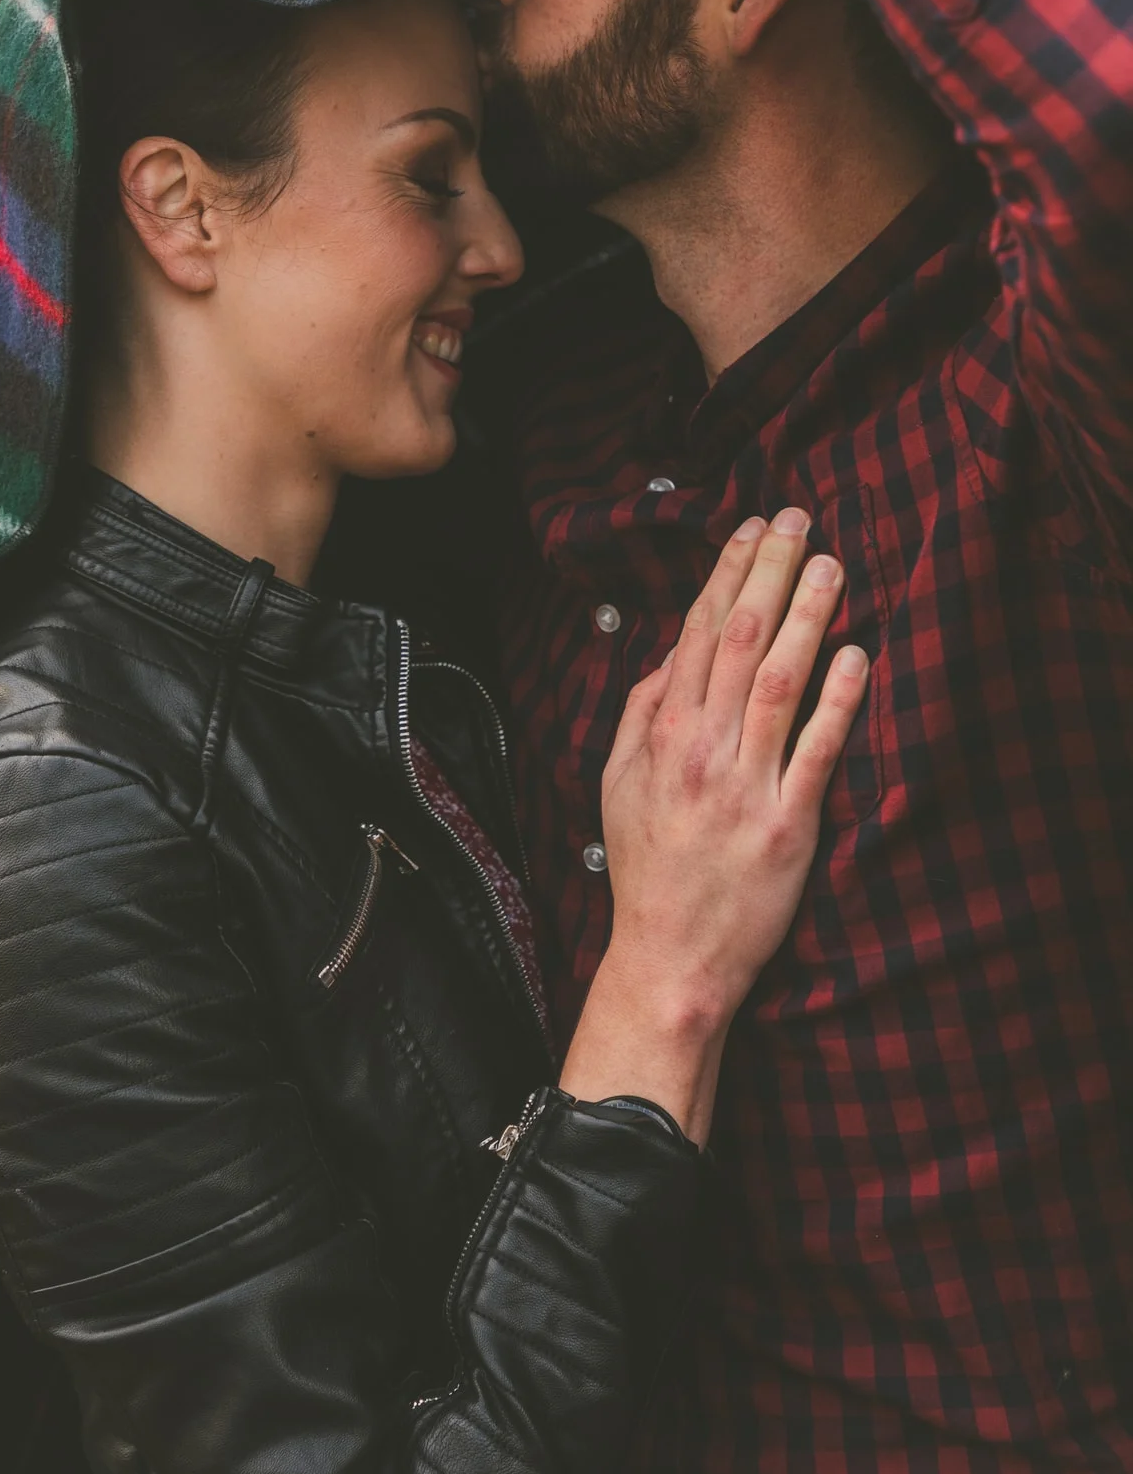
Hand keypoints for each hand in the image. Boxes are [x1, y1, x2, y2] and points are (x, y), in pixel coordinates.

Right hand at [559, 510, 868, 1141]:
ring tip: (833, 567)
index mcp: (660, 732)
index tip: (752, 526)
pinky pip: (816, 749)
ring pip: (779, 681)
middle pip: (739, 639)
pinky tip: (857, 656)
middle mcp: (700, 748)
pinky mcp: (786, 824)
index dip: (727, 572)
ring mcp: (744, 785)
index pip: (696, 632)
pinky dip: (836, 700)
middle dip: (771, 571)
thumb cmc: (647, 866)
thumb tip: (668, 655)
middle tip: (800, 519)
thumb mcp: (617, 781)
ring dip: (808, 617)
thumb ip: (640, 712)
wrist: (669, 953)